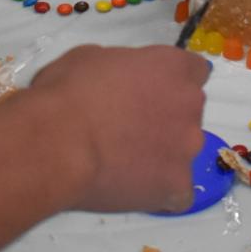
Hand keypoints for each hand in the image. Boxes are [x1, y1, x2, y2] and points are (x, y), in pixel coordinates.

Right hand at [26, 45, 208, 211]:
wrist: (57, 143)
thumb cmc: (67, 93)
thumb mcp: (89, 58)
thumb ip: (119, 70)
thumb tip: (115, 84)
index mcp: (172, 67)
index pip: (193, 71)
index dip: (170, 83)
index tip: (149, 93)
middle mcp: (190, 105)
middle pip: (188, 113)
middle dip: (165, 119)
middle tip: (127, 130)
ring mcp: (187, 148)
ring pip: (183, 153)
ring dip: (161, 155)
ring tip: (122, 164)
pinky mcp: (177, 186)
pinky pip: (178, 193)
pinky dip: (160, 193)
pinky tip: (133, 189)